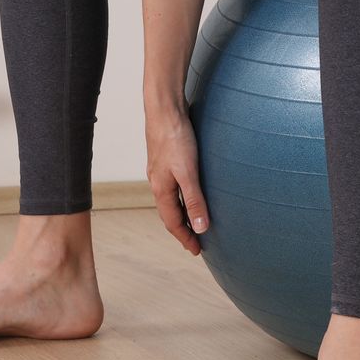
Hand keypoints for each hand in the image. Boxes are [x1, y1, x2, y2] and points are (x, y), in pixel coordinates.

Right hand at [145, 107, 209, 256]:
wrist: (165, 109)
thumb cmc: (175, 138)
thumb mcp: (188, 172)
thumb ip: (195, 200)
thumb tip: (201, 228)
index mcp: (161, 189)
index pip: (172, 222)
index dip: (185, 238)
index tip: (197, 250)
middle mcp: (158, 182)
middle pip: (169, 213)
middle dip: (182, 229)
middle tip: (196, 242)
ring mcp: (161, 171)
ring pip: (171, 200)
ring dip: (182, 214)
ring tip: (194, 222)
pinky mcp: (167, 159)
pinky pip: (173, 187)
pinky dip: (182, 197)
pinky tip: (190, 192)